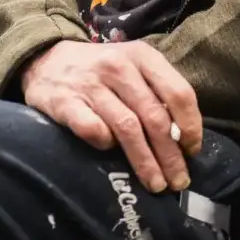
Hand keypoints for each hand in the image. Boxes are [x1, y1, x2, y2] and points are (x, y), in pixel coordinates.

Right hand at [21, 39, 202, 193]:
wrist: (46, 59)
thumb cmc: (101, 69)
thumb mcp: (132, 66)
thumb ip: (156, 92)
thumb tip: (183, 137)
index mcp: (141, 55)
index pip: (178, 92)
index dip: (191, 125)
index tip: (192, 151)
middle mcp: (118, 66)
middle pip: (154, 116)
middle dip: (170, 155)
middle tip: (178, 181)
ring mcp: (90, 83)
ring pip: (127, 128)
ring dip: (145, 161)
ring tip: (156, 184)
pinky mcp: (65, 101)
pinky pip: (93, 129)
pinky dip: (105, 145)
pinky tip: (111, 154)